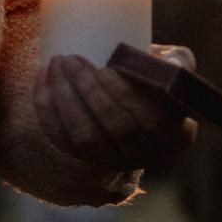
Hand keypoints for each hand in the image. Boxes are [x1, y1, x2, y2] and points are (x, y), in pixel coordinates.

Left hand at [33, 46, 199, 172]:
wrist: (130, 99)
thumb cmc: (154, 76)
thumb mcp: (174, 67)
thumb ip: (178, 64)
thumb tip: (172, 67)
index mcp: (176, 135)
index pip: (152, 121)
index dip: (126, 96)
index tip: (104, 69)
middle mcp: (147, 156)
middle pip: (116, 129)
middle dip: (89, 91)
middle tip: (71, 59)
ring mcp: (115, 162)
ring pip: (86, 139)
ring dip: (65, 99)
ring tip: (57, 63)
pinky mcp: (85, 160)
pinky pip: (62, 139)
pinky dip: (47, 108)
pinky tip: (43, 77)